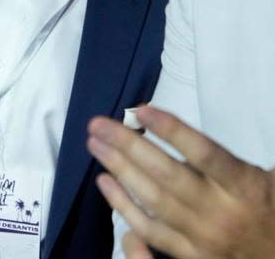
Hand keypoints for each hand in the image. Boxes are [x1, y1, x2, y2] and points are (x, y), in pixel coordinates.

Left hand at [89, 106, 274, 258]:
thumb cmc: (268, 206)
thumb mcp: (267, 176)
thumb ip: (229, 155)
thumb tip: (185, 126)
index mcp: (246, 187)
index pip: (205, 154)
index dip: (171, 130)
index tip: (141, 110)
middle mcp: (222, 212)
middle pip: (167, 174)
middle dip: (128, 145)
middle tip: (99, 124)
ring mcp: (204, 237)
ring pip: (153, 200)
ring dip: (119, 168)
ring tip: (95, 144)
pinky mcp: (191, 256)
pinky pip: (150, 230)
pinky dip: (123, 206)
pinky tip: (105, 182)